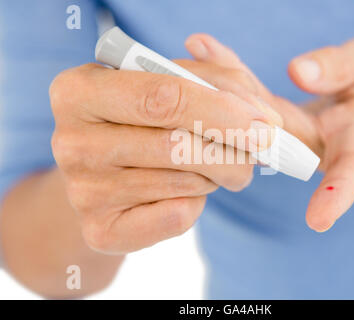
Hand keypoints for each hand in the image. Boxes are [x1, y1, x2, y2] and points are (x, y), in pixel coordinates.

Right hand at [49, 63, 279, 252]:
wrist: (108, 167)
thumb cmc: (145, 116)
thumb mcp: (174, 82)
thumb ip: (221, 81)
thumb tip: (264, 115)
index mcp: (80, 90)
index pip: (166, 97)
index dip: (226, 112)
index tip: (267, 126)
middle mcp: (70, 141)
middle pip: (176, 146)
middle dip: (234, 152)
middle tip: (260, 151)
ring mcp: (80, 190)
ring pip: (183, 182)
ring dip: (216, 174)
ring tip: (213, 164)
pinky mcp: (100, 229)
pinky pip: (175, 217)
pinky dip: (197, 202)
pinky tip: (187, 189)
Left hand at [185, 35, 353, 231]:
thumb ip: (342, 69)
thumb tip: (299, 72)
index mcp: (353, 141)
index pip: (350, 169)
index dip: (336, 192)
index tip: (318, 220)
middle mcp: (310, 146)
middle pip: (276, 141)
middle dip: (239, 122)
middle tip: (204, 87)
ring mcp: (284, 137)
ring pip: (249, 119)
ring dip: (220, 92)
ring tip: (193, 54)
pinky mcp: (268, 124)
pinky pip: (244, 100)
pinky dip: (224, 74)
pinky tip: (200, 46)